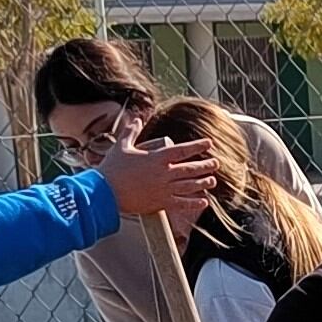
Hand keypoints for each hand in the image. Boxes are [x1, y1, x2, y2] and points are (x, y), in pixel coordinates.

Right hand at [99, 137, 222, 221]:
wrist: (105, 193)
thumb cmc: (112, 169)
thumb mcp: (122, 146)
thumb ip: (131, 131)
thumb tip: (136, 118)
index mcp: (157, 158)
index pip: (183, 150)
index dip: (198, 146)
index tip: (209, 143)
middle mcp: (164, 173)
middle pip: (191, 169)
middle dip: (206, 166)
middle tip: (216, 163)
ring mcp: (164, 189)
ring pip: (189, 186)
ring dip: (203, 183)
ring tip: (212, 181)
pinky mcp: (160, 203)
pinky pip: (182, 204)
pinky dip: (194, 203)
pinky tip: (204, 202)